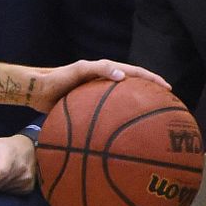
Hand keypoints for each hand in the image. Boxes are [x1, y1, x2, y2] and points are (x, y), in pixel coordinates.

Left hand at [35, 59, 170, 111]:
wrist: (37, 91)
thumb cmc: (58, 78)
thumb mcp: (80, 69)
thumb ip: (100, 69)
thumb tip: (124, 76)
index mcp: (107, 71)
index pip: (135, 73)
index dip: (152, 80)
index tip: (167, 89)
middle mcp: (105, 83)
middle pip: (132, 88)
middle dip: (148, 96)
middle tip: (164, 106)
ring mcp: (97, 97)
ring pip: (121, 103)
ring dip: (134, 111)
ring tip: (147, 123)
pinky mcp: (87, 108)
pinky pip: (106, 116)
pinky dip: (114, 123)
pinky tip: (119, 136)